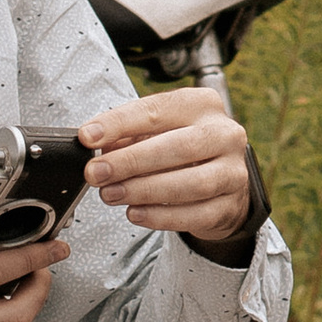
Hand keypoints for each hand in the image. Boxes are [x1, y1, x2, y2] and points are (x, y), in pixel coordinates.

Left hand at [82, 92, 254, 245]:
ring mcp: (233, 172)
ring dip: (144, 191)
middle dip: (130, 161)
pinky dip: (161, 217)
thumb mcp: (156, 132)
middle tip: (96, 173)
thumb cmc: (181, 151)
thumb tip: (95, 143)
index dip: (119, 123)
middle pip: (176, 147)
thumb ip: (128, 135)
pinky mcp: (231, 206)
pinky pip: (195, 215)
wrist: (222, 183)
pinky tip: (135, 213)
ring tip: (112, 194)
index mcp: (203, 105)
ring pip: (189, 184)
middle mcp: (224, 134)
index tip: (88, 137)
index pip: (157, 109)